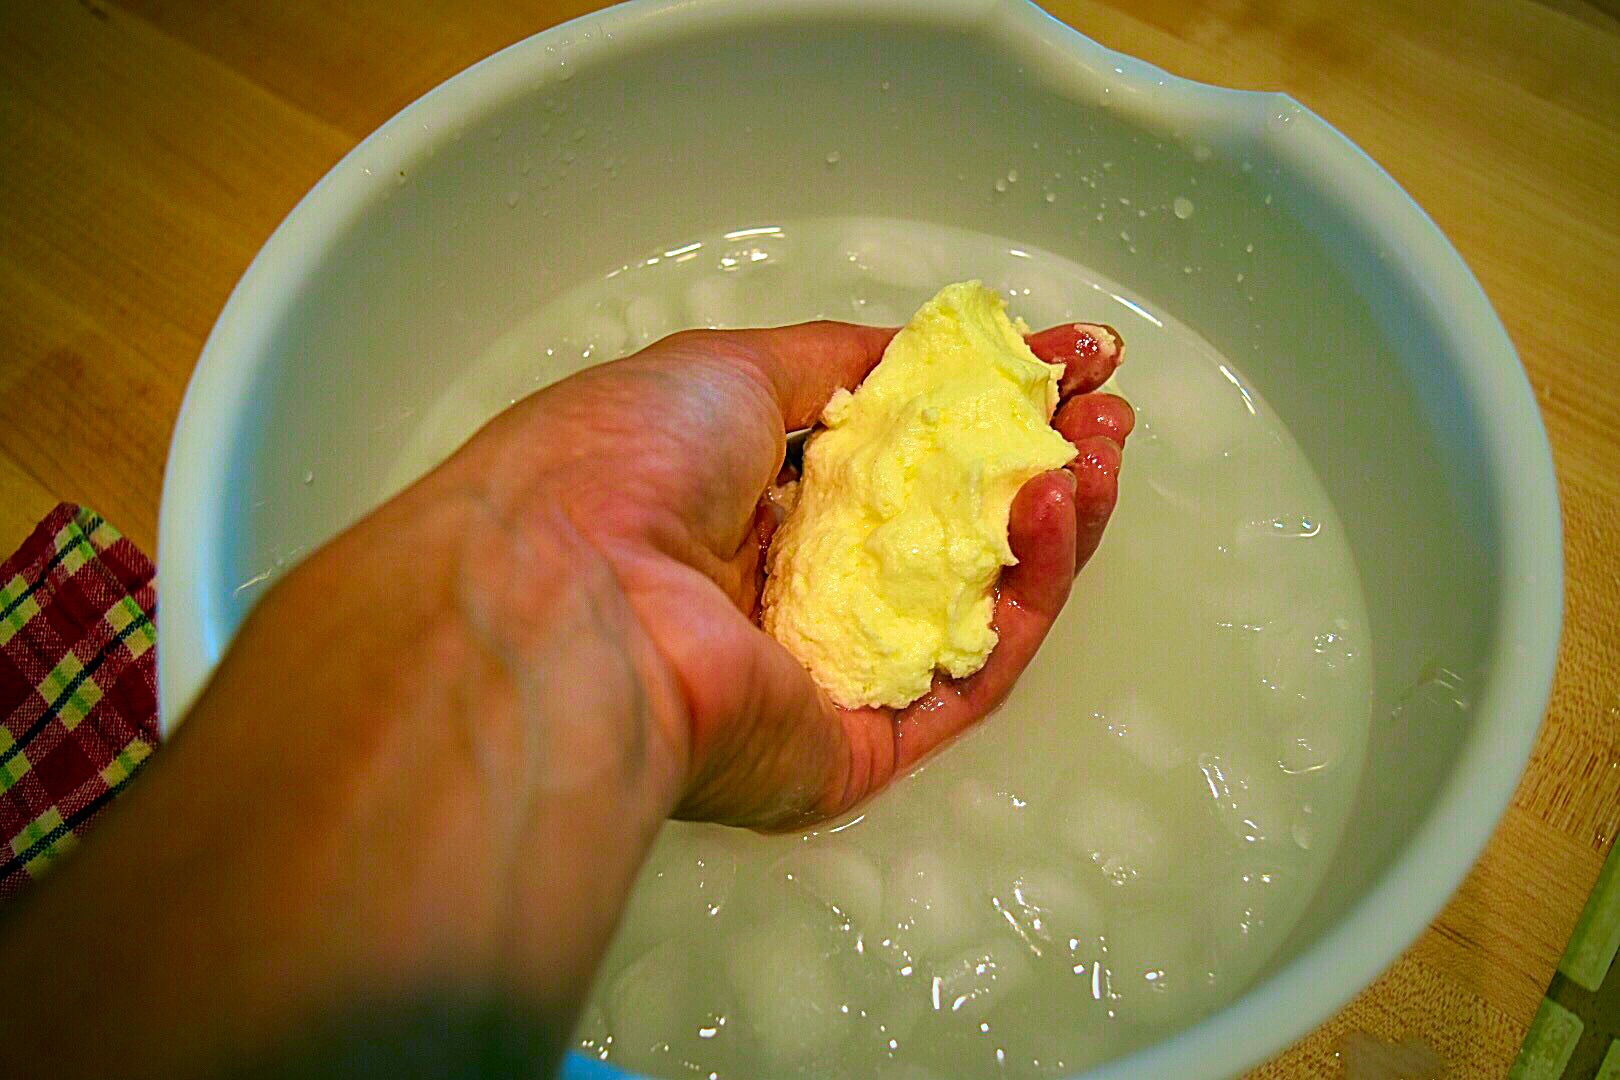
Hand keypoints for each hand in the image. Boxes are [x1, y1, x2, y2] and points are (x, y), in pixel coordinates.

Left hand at [454, 320, 1131, 828]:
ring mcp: (830, 673)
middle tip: (1104, 412)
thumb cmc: (623, 465)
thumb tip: (930, 347)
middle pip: (942, 531)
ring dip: (1050, 522)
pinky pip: (970, 673)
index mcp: (745, 505)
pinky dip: (1031, 594)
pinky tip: (1061, 510)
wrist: (565, 602)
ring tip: (1105, 452)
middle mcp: (791, 592)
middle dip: (1030, 462)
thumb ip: (841, 362)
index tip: (1063, 361)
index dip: (976, 408)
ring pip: (970, 602)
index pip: (890, 459)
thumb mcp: (728, 368)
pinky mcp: (863, 746)